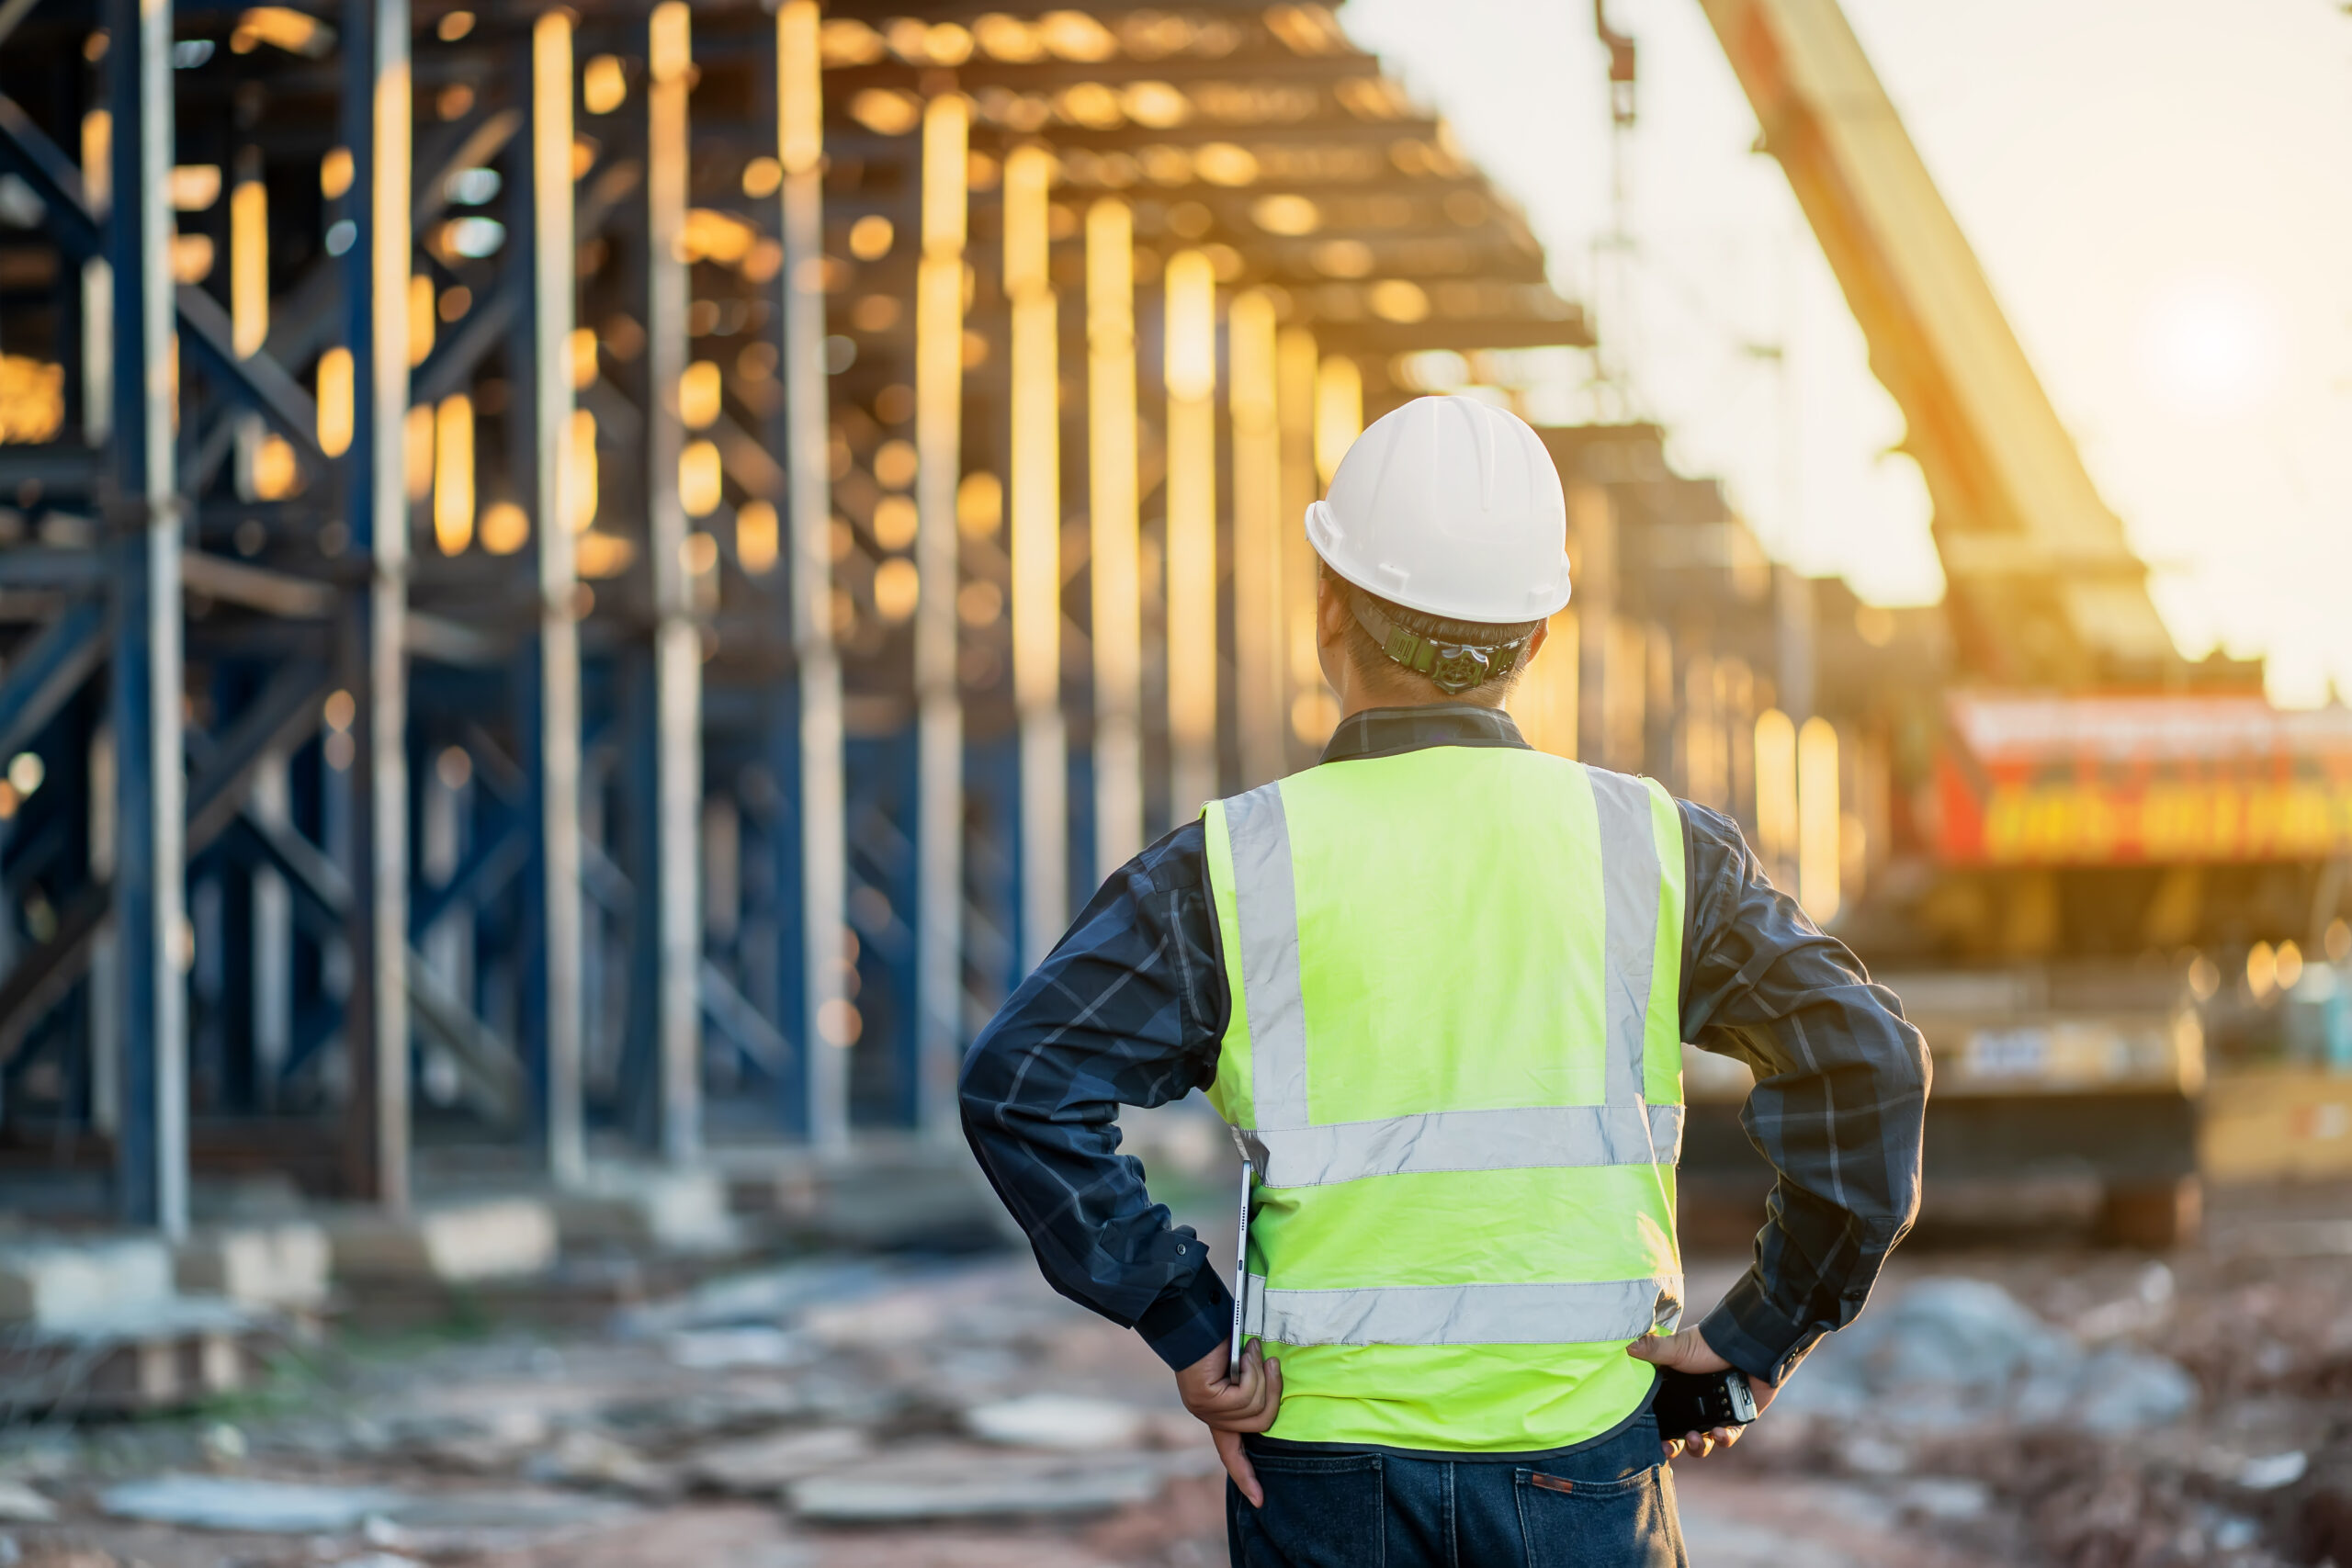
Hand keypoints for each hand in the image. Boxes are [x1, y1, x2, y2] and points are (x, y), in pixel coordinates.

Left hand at [1175, 1340, 1283, 1506]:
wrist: (1194, 1319)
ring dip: (1261, 1375)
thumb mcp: (1245, 1368)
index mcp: (1217, 1414)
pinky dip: (1251, 1370)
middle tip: (1273, 1362)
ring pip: (1254, 1409)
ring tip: (1251, 1350)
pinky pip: (1244, 1395)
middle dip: (1273, 1391)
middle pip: (1260, 1423)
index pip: (1230, 1454)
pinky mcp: (1205, 1399)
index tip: (1259, 1500)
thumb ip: (1254, 1388)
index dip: (1246, 1476)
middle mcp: (1210, 1416)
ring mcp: (1206, 1409)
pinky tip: (1244, 1352)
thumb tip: (1273, 1393)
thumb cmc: (1222, 1338)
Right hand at [1626, 1327, 1777, 1460]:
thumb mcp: (1677, 1348)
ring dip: (1698, 1446)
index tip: (1651, 1441)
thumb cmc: (1708, 1346)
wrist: (1746, 1346)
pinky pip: (1728, 1437)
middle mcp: (1695, 1404)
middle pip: (1681, 1435)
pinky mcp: (1736, 1418)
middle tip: (1671, 1447)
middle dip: (1676, 1446)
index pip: (1662, 1416)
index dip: (1656, 1431)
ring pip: (1703, 1441)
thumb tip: (1625, 1345)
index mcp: (1677, 1391)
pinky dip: (1723, 1439)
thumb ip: (1653, 1349)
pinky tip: (1720, 1434)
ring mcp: (1715, 1412)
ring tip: (1698, 1438)